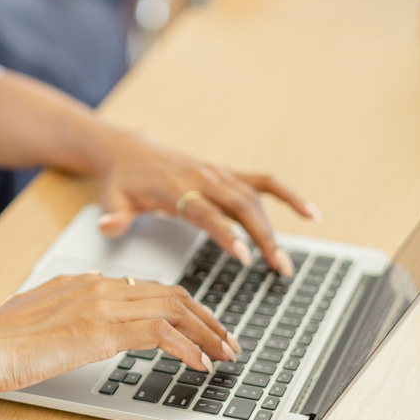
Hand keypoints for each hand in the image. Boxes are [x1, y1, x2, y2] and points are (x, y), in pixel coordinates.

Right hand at [0, 273, 238, 391]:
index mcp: (85, 281)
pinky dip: (189, 349)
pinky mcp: (103, 330)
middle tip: (226, 339)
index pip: (149, 288)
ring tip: (225, 354)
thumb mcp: (35, 315)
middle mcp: (99, 286)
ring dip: (208, 334)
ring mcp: (103, 306)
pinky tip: (200, 364)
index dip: (182, 307)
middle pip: (172, 294)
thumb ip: (61, 310)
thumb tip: (74, 318)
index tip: (199, 326)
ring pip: (175, 310)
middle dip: (206, 318)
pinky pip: (161, 335)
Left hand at [95, 131, 319, 275]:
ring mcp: (218, 174)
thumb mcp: (111, 199)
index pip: (205, 211)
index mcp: (175, 187)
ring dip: (274, 228)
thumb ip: (113, 216)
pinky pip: (263, 183)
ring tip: (285, 264)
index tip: (244, 256)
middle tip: (279, 268)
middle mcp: (202, 177)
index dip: (225, 232)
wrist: (131, 152)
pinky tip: (311, 213)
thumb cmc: (123, 182)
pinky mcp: (228, 174)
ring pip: (254, 199)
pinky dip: (288, 196)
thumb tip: (108, 226)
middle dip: (263, 236)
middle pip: (240, 205)